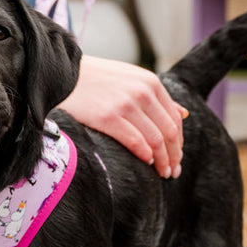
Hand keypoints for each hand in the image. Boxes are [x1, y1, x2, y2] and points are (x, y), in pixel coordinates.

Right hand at [59, 55, 185, 178]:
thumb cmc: (95, 79)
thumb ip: (155, 96)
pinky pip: (136, 142)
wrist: (61, 74)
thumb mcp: (130, 79)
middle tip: (172, 172)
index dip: (179, 142)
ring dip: (162, 161)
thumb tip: (184, 113)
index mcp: (150, 82)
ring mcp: (126, 104)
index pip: (175, 119)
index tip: (177, 158)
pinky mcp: (108, 117)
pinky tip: (145, 163)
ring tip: (161, 173)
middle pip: (169, 132)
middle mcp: (142, 92)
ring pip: (156, 140)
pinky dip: (145, 155)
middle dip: (174, 156)